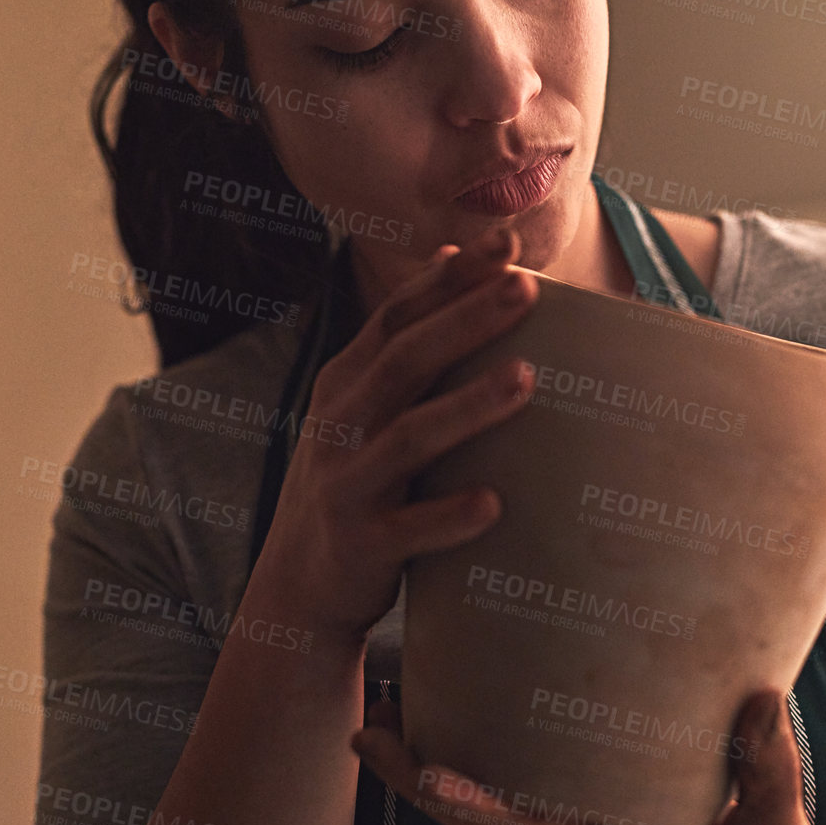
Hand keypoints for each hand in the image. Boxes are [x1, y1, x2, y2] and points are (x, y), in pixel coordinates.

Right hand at [253, 222, 537, 645]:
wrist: (298, 583)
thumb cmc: (355, 476)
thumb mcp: (364, 399)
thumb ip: (407, 333)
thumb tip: (454, 248)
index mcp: (347, 380)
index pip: (399, 314)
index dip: (451, 277)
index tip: (508, 240)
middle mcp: (341, 422)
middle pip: (404, 360)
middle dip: (465, 320)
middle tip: (526, 287)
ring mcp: (347, 483)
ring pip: (409, 437)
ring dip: (468, 407)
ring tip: (526, 378)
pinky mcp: (362, 544)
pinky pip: (409, 529)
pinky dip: (449, 515)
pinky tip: (493, 503)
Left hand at [351, 689, 825, 824]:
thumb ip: (770, 766)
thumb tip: (760, 696)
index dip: (478, 804)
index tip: (428, 773)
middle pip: (479, 821)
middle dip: (417, 779)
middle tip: (363, 728)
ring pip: (485, 805)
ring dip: (426, 767)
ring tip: (380, 710)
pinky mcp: (586, 814)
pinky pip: (514, 791)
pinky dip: (471, 761)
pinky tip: (450, 717)